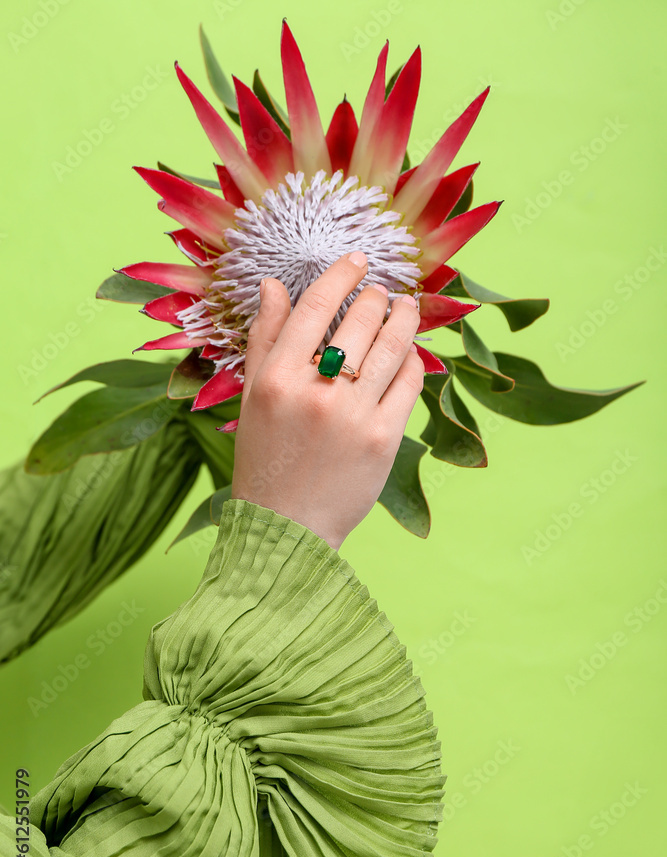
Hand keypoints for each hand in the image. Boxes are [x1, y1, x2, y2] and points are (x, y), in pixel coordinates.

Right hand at [230, 251, 423, 549]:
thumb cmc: (265, 460)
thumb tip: (274, 285)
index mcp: (276, 379)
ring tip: (406, 307)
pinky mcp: (383, 439)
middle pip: (359, 320)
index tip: (358, 260)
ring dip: (405, 318)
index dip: (341, 275)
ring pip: (391, 346)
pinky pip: (408, 383)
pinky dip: (412, 361)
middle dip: (377, 297)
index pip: (314, 307)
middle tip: (383, 292)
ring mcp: (353, 415)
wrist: (287, 525)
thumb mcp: (252, 398)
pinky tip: (409, 353)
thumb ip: (264, 339)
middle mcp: (315, 392)